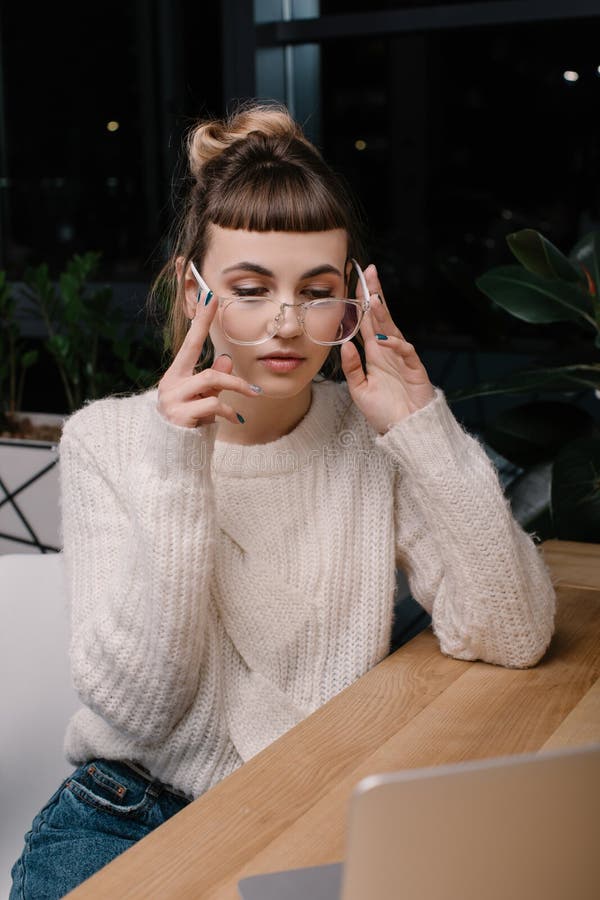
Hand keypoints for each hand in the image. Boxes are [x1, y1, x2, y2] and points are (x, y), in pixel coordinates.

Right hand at [157, 296, 259, 428]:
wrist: (173, 453)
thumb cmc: (189, 423)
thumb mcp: (205, 398)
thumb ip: (215, 380)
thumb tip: (227, 359)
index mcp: (176, 376)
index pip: (189, 343)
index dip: (201, 320)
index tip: (209, 295)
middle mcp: (170, 384)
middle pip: (202, 362)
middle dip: (225, 361)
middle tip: (246, 366)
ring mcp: (173, 399)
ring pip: (212, 380)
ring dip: (236, 388)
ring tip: (251, 397)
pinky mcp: (180, 415)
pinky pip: (214, 404)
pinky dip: (230, 411)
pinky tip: (236, 420)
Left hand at [340, 264, 434, 433]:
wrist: (406, 431)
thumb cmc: (384, 412)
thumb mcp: (359, 390)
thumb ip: (351, 368)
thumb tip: (344, 345)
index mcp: (374, 354)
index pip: (365, 322)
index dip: (360, 302)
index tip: (354, 281)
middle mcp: (388, 351)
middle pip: (380, 317)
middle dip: (374, 294)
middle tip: (369, 272)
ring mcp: (402, 358)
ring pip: (393, 330)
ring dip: (383, 315)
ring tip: (373, 299)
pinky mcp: (415, 370)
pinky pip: (407, 352)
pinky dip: (397, 345)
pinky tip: (387, 340)